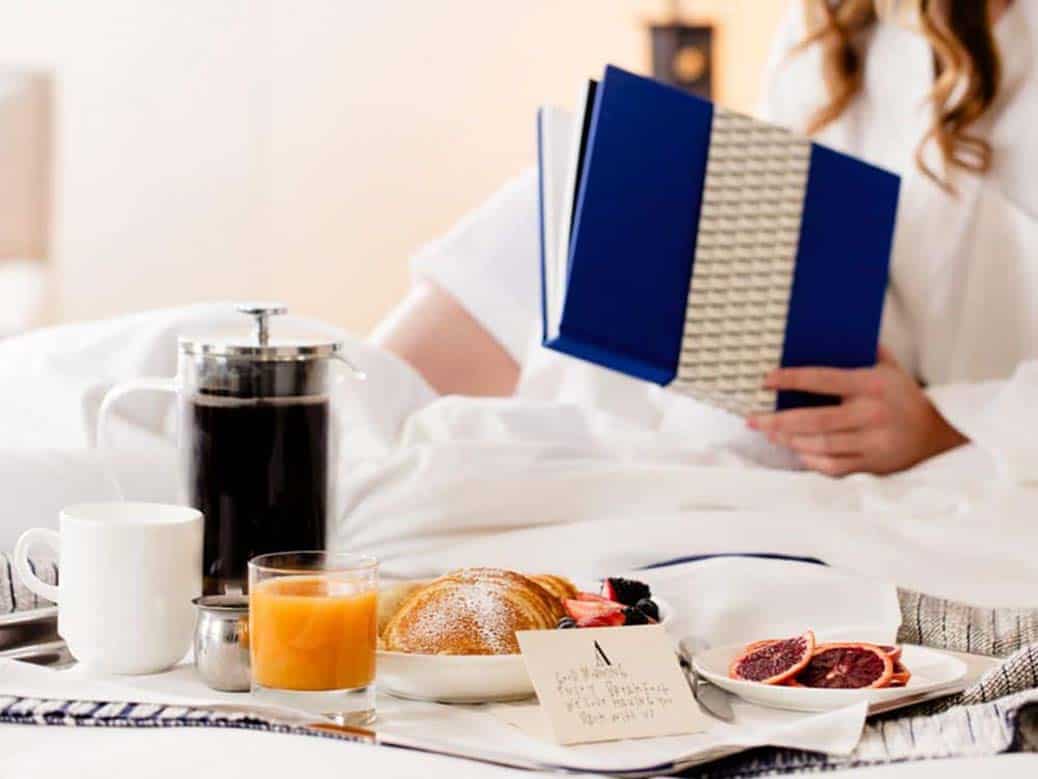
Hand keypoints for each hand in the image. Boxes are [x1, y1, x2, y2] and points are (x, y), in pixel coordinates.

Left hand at [747, 347, 967, 475]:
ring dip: (789, 440)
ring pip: (820, 445)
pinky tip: (794, 450)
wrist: (939, 435)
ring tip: (768, 432)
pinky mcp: (872, 464)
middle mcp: (871, 414)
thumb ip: (864, 350)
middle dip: (777, 420)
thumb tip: (833, 326)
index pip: (823, 380)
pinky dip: (810, 460)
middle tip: (752, 418)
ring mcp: (872, 442)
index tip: (766, 379)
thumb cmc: (904, 397)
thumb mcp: (890, 368)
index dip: (791, 380)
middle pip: (814, 420)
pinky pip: (833, 465)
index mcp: (872, 385)